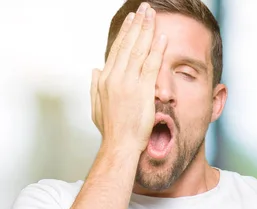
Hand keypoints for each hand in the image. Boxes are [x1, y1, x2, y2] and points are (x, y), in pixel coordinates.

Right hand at [90, 2, 166, 152]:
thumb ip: (95, 87)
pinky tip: (161, 36)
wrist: (120, 146)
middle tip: (144, 9)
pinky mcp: (142, 92)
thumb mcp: (97, 107)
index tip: (132, 20)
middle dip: (137, 25)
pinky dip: (156, 50)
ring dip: (146, 30)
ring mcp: (128, 84)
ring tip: (152, 14)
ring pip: (138, 50)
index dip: (126, 33)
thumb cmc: (112, 131)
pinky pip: (150, 66)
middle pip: (128, 45)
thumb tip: (94, 69)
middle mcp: (115, 78)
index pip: (117, 50)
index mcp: (105, 80)